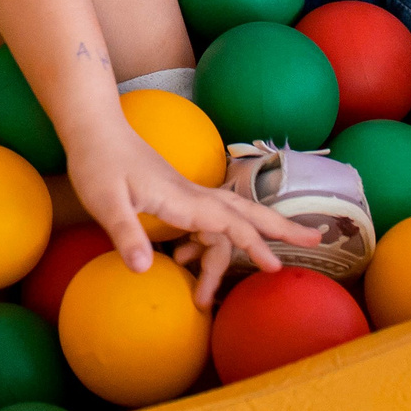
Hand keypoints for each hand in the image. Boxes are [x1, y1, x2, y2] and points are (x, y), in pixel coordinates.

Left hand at [67, 135, 320, 307]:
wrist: (93, 127)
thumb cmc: (97, 162)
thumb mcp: (105, 201)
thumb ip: (125, 233)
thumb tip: (145, 270)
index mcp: (183, 198)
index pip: (230, 222)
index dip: (254, 245)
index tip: (276, 267)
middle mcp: (192, 195)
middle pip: (247, 212)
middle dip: (281, 228)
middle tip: (318, 238)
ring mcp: (185, 193)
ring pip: (227, 220)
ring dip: (238, 247)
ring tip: (231, 283)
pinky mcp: (173, 195)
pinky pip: (205, 221)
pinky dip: (208, 244)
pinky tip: (184, 261)